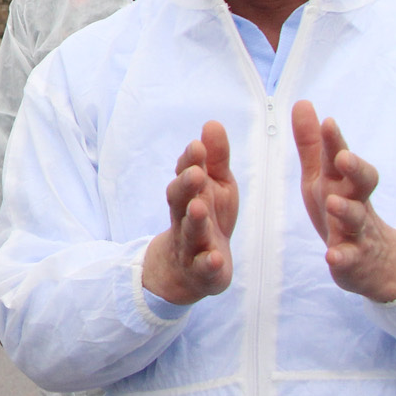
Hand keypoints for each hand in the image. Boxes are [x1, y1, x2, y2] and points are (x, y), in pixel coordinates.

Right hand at [143, 121, 238, 305]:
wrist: (186, 270)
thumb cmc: (206, 219)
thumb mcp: (215, 186)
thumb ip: (215, 159)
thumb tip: (212, 123)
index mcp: (189, 196)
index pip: (184, 175)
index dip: (189, 162)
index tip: (197, 147)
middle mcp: (184, 218)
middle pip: (179, 201)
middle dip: (185, 186)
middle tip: (195, 173)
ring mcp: (191, 246)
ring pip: (189, 232)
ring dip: (193, 220)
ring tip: (199, 208)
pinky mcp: (203, 272)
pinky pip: (204, 268)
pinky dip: (209, 264)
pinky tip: (216, 258)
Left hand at [293, 102, 395, 302]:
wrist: (375, 261)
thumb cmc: (341, 209)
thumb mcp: (322, 176)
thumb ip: (312, 144)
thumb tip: (302, 102)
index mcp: (343, 181)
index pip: (342, 157)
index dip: (336, 141)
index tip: (328, 122)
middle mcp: (355, 202)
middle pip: (362, 182)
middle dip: (355, 169)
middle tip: (344, 157)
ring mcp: (357, 232)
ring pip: (356, 219)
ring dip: (346, 210)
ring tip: (334, 203)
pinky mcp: (354, 260)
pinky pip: (349, 258)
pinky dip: (342, 257)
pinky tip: (333, 256)